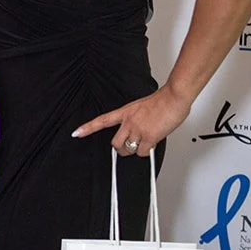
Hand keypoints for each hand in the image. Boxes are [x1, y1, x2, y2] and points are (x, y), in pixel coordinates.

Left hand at [72, 83, 190, 155]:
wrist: (174, 97)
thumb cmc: (163, 100)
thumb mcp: (142, 107)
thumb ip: (137, 119)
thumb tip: (139, 131)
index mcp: (125, 112)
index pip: (102, 120)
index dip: (88, 127)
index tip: (76, 132)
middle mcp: (129, 121)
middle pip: (115, 143)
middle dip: (121, 149)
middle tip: (129, 148)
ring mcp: (137, 130)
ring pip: (128, 150)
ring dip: (135, 151)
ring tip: (144, 144)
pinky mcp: (148, 137)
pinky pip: (142, 152)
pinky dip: (147, 151)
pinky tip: (153, 142)